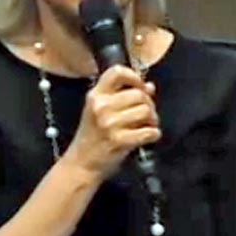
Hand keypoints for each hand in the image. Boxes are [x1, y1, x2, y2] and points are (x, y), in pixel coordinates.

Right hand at [63, 65, 160, 180]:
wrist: (81, 164)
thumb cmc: (92, 137)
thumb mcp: (100, 111)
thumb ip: (122, 96)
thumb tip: (149, 86)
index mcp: (95, 95)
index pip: (117, 72)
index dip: (135, 77)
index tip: (141, 87)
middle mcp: (101, 106)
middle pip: (139, 94)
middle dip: (149, 104)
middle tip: (148, 114)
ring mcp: (109, 124)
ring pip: (146, 111)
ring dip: (153, 119)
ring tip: (148, 125)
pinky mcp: (119, 140)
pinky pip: (148, 131)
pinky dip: (153, 134)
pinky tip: (149, 137)